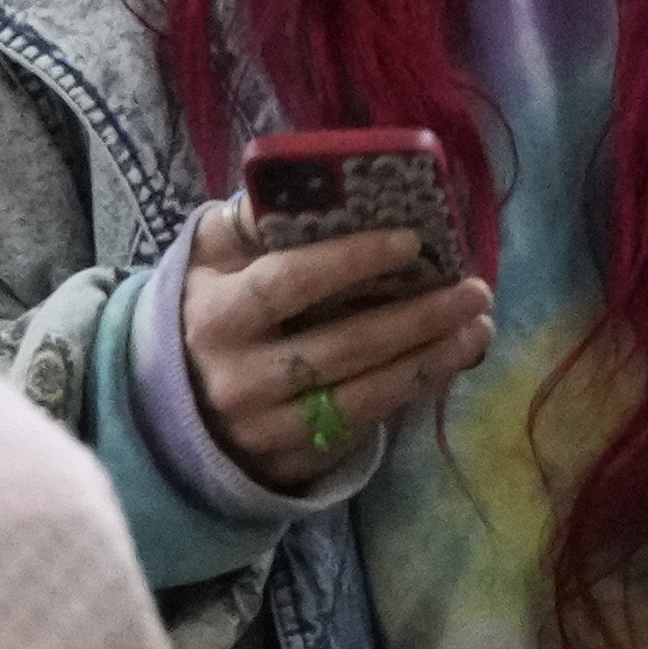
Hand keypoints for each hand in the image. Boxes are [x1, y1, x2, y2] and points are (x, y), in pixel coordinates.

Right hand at [174, 194, 494, 494]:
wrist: (170, 404)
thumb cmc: (203, 312)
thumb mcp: (209, 260)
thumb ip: (252, 223)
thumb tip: (314, 184)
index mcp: (217, 318)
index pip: (290, 284)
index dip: (352, 262)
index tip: (412, 242)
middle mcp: (240, 380)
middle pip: (344, 346)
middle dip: (418, 317)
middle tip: (475, 291)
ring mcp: (265, 430)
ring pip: (362, 397)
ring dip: (430, 362)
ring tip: (478, 329)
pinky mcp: (289, 464)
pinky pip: (361, 429)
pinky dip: (408, 396)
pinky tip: (445, 364)